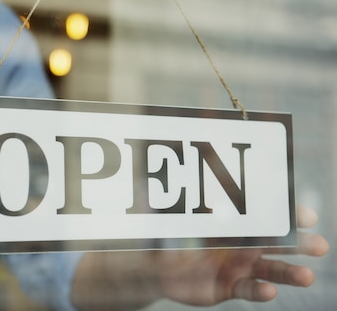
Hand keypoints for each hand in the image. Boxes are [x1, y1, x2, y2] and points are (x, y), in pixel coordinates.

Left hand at [71, 205, 328, 309]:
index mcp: (236, 222)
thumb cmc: (165, 234)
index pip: (265, 215)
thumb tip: (155, 182)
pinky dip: (260, 292)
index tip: (306, 216)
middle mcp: (243, 243)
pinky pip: (249, 290)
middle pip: (278, 243)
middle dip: (300, 243)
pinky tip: (270, 292)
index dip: (287, 215)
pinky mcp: (230, 286)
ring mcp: (238, 266)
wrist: (154, 267)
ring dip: (290, 272)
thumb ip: (172, 203)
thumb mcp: (169, 217)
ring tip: (306, 275)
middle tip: (319, 245)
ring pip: (270, 269)